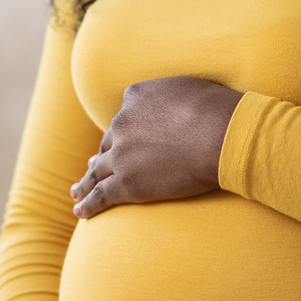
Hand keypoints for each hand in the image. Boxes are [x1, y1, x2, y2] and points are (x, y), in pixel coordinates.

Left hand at [71, 77, 243, 218]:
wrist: (223, 135)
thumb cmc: (219, 110)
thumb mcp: (189, 88)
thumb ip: (171, 96)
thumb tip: (175, 102)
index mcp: (135, 98)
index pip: (125, 116)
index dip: (123, 131)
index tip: (122, 140)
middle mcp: (122, 124)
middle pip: (108, 144)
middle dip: (102, 156)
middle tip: (92, 167)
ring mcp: (121, 155)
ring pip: (97, 171)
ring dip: (86, 182)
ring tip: (77, 191)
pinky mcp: (126, 183)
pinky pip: (100, 195)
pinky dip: (88, 204)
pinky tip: (80, 212)